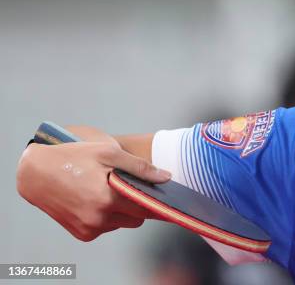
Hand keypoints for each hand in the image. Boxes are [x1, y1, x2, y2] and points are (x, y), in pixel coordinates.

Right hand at [16, 126, 170, 240]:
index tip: (165, 196)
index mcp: (108, 197)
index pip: (147, 208)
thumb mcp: (108, 152)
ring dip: (122, 210)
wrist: (35, 172)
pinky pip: (107, 227)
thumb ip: (139, 167)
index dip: (157, 201)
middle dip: (138, 204)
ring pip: (122, 223)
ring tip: (107, 189)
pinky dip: (107, 216)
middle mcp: (99, 217)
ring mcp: (89, 228)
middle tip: (129, 185)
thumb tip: (166, 177)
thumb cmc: (73, 156)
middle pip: (137, 218)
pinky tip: (96, 199)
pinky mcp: (82, 234)